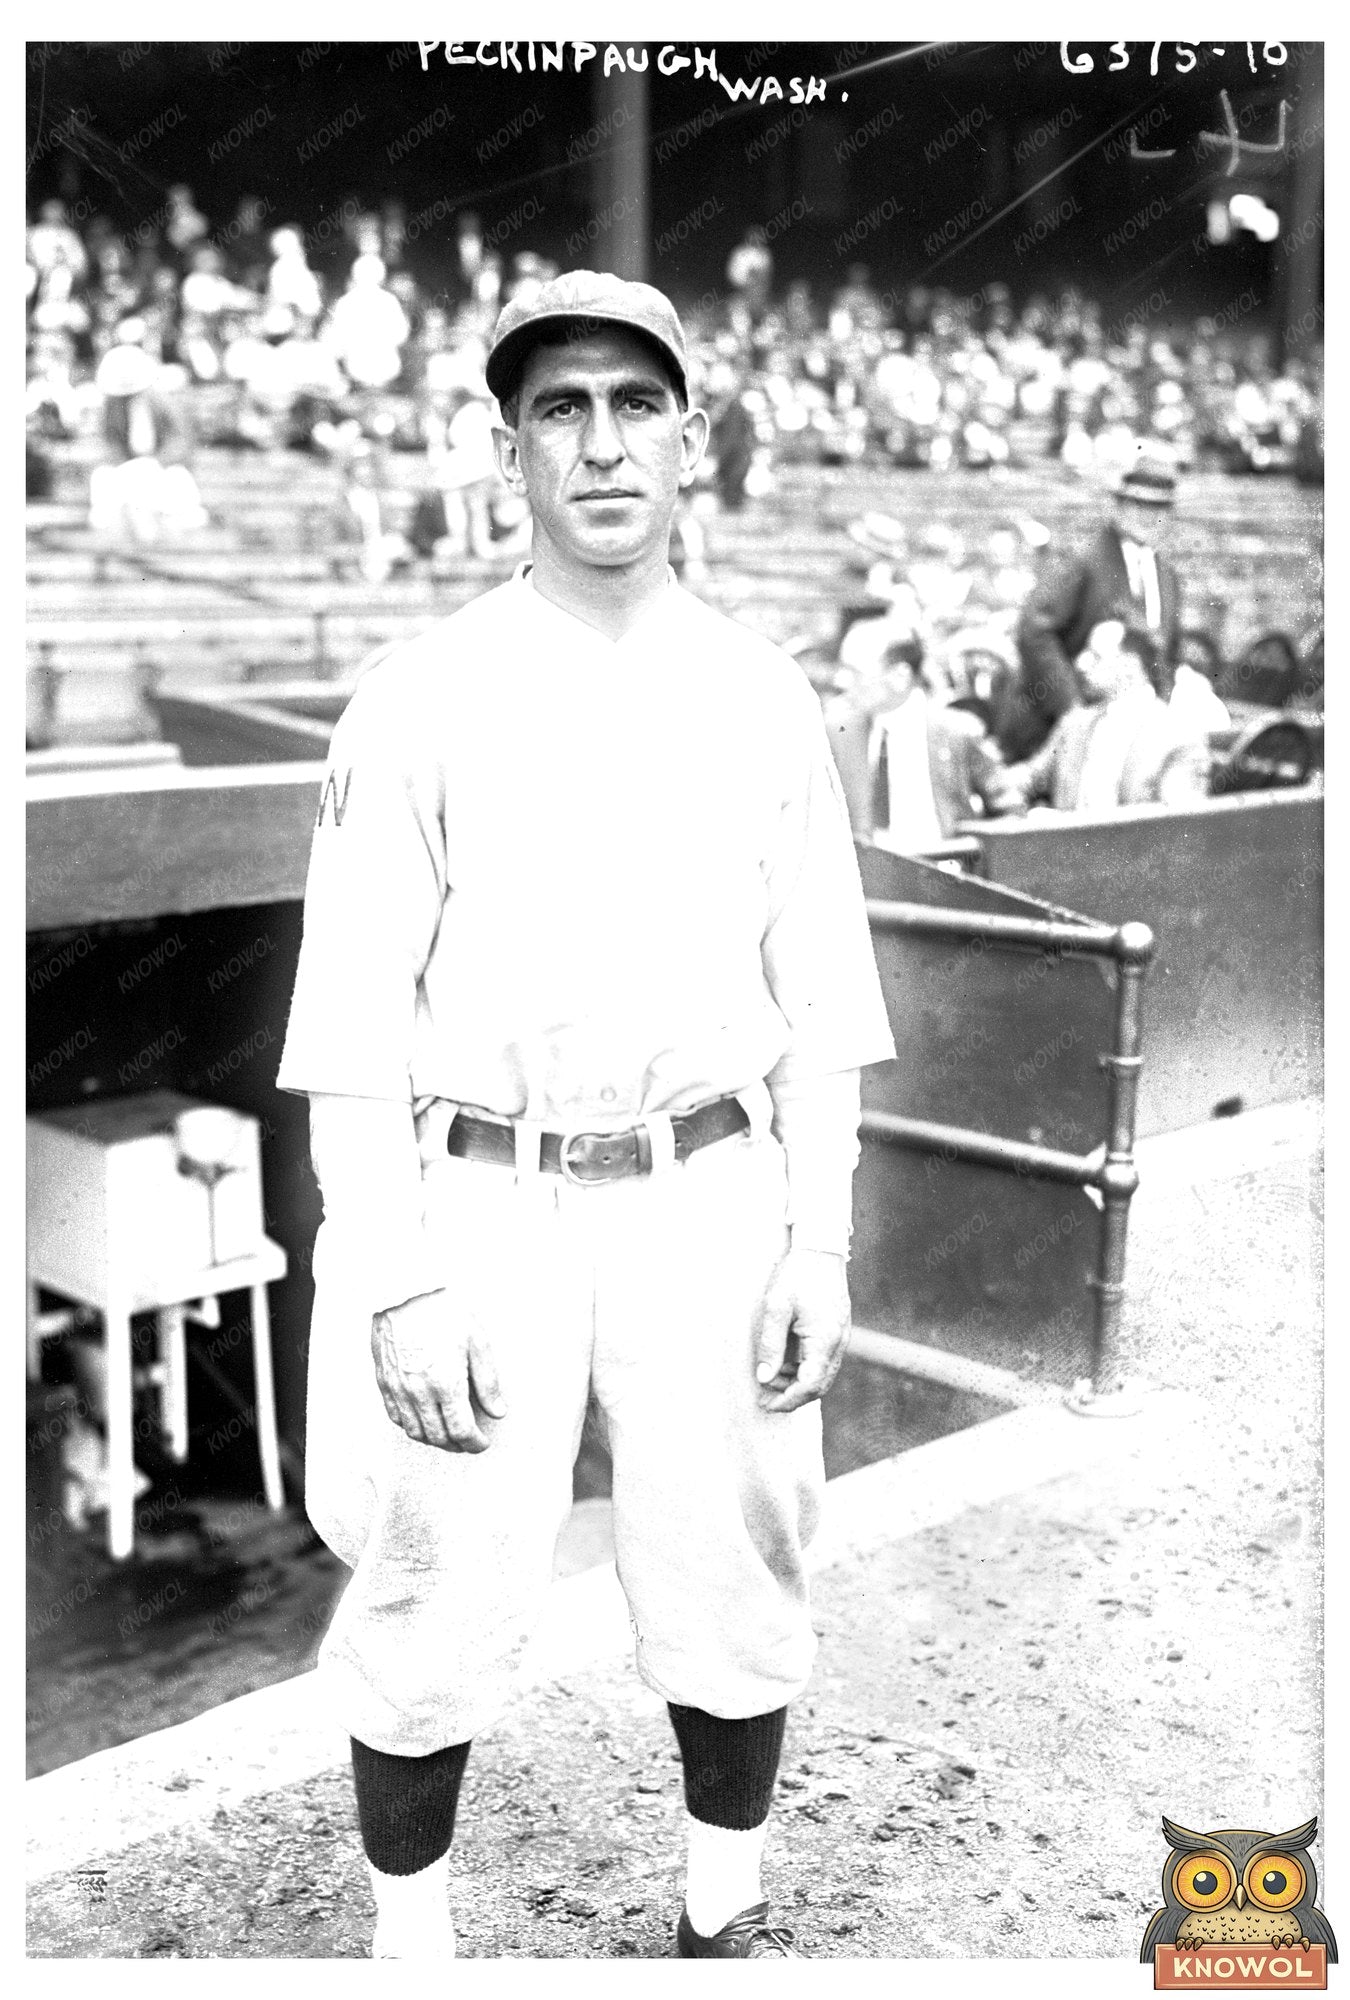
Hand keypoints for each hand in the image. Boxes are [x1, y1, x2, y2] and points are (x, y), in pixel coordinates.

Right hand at [371, 1289, 506, 1451]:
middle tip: (468, 1443)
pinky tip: (423, 1421)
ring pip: (414, 1431)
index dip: (474, 1443)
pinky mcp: (383, 1380)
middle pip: (437, 1437)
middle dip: (456, 1446)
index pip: (461, 1431)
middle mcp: (418, 1392)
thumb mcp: (477, 1341)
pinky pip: (395, 1416)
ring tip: (447, 1436)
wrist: (406, 1290)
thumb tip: (497, 1410)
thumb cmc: (444, 1310)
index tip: (482, 1443)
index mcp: (446, 1384)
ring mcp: (397, 1388)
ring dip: (433, 1440)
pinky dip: (410, 1426)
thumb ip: (488, 1381)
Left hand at [754, 1247, 851, 1412]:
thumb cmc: (797, 1275)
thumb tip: (764, 1379)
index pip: (809, 1385)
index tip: (766, 1404)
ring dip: (797, 1384)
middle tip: (764, 1400)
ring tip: (769, 1380)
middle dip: (792, 1397)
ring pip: (821, 1375)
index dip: (788, 1400)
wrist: (821, 1249)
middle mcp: (838, 1343)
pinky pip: (822, 1361)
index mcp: (824, 1340)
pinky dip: (804, 1370)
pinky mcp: (837, 1332)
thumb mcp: (775, 1307)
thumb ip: (770, 1345)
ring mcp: (840, 1338)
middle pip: (818, 1385)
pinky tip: (784, 1365)